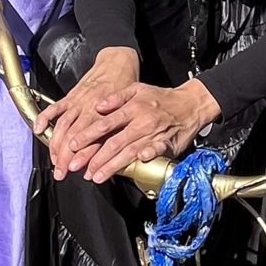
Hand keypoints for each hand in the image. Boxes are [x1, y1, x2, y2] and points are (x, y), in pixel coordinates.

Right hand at [33, 46, 140, 174]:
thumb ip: (121, 131)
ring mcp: (78, 103)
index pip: (92, 141)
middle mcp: (90, 110)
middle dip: (66, 157)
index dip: (83, 157)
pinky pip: (55, 108)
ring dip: (55, 144)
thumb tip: (116, 155)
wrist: (118, 62)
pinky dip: (44, 117)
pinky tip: (38, 129)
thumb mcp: (130, 111)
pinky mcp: (71, 96)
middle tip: (60, 172)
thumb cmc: (126, 88)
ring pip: (63, 126)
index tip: (77, 171)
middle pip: (74, 138)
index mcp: (106, 116)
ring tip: (53, 160)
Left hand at [77, 78, 220, 184]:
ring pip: (130, 150)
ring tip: (98, 175)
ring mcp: (154, 133)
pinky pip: (157, 149)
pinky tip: (139, 160)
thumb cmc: (161, 98)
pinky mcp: (167, 143)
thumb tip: (98, 106)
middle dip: (95, 156)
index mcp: (132, 108)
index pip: (105, 123)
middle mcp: (141, 121)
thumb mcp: (137, 89)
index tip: (74, 145)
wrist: (191, 103)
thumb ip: (116, 97)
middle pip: (114, 141)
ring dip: (113, 164)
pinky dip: (148, 154)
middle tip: (79, 166)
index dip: (88, 135)